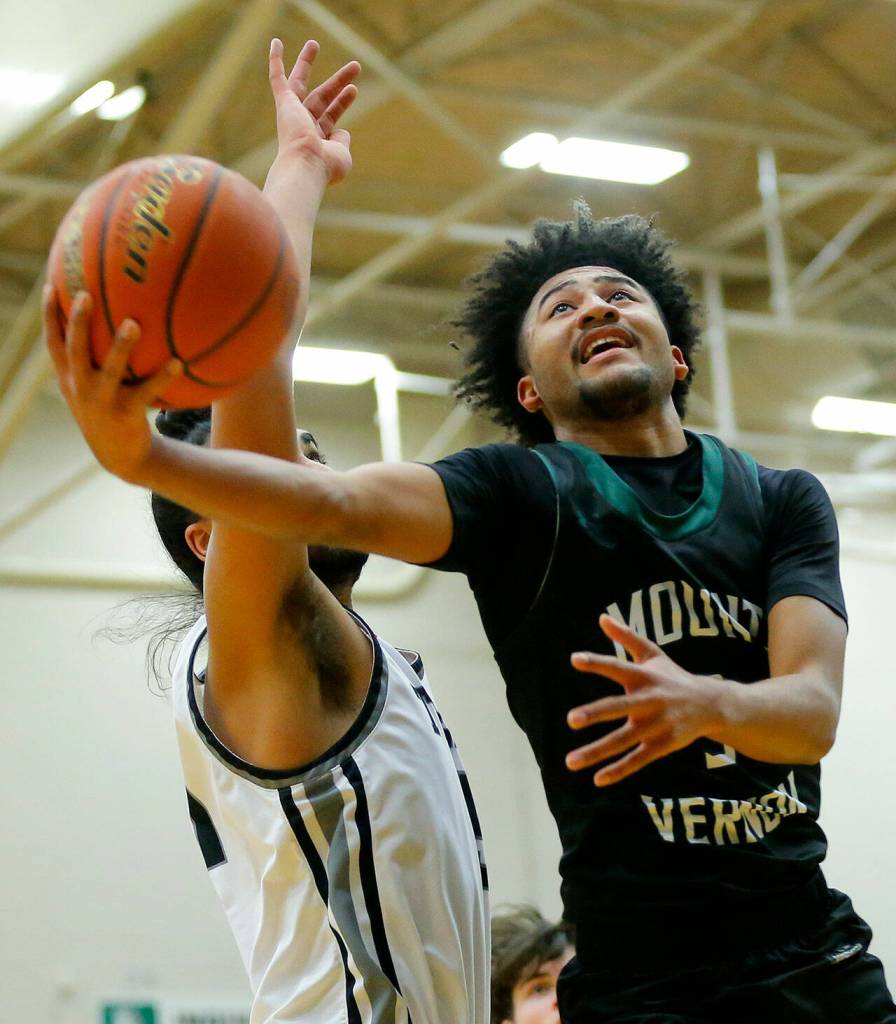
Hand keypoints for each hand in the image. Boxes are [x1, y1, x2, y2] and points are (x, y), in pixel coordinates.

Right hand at [44, 287, 180, 481]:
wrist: (120, 456)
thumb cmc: (110, 410)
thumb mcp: (95, 387)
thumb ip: (96, 358)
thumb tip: (116, 318)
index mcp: (70, 378)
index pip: (53, 343)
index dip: (48, 316)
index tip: (50, 286)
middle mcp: (80, 388)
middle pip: (74, 350)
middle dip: (76, 322)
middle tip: (84, 294)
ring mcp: (102, 402)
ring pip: (110, 371)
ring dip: (121, 347)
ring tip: (133, 324)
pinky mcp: (126, 414)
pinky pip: (146, 392)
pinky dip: (162, 377)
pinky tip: (178, 362)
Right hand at [268, 38, 358, 185]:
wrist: (306, 166)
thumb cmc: (324, 166)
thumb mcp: (341, 155)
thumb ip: (342, 140)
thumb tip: (342, 130)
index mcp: (315, 139)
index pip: (331, 116)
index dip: (342, 102)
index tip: (353, 90)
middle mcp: (302, 126)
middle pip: (322, 96)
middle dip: (338, 81)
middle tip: (355, 65)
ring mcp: (292, 114)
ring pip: (300, 82)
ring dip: (307, 62)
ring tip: (314, 43)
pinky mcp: (284, 103)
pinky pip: (277, 78)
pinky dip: (275, 60)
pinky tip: (276, 42)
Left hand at [565, 614, 722, 785]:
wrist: (713, 704)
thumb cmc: (673, 677)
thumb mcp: (653, 655)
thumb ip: (626, 637)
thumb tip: (601, 617)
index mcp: (644, 677)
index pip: (617, 667)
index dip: (597, 663)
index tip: (574, 659)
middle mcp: (649, 701)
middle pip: (619, 708)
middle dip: (595, 713)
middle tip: (570, 719)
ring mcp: (657, 725)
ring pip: (623, 740)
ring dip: (596, 751)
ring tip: (569, 762)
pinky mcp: (663, 745)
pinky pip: (638, 759)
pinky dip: (619, 770)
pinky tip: (598, 778)